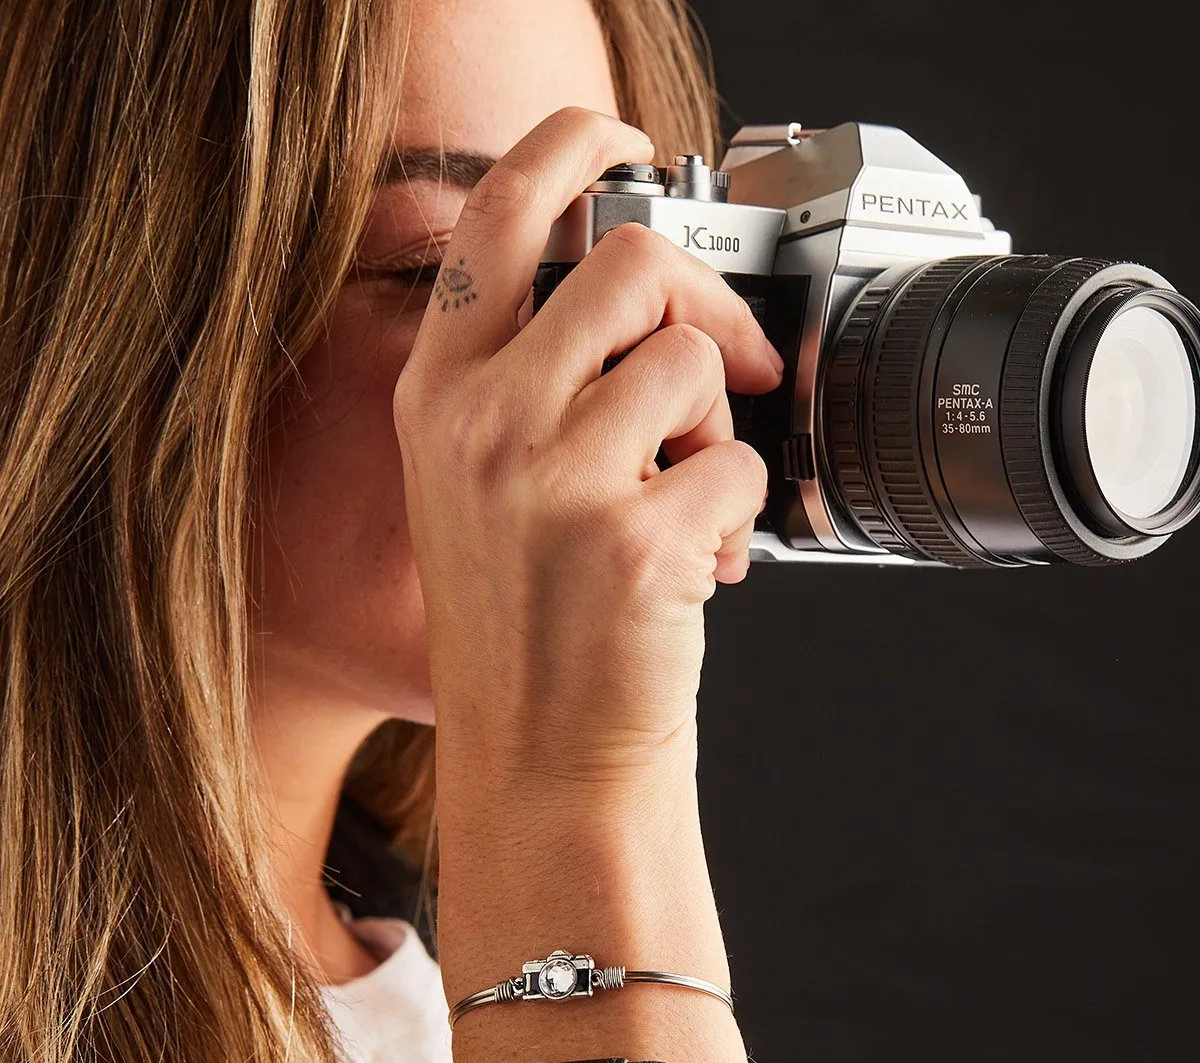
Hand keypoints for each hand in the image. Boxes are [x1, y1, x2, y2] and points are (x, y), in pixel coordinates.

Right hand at [392, 106, 782, 793]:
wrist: (542, 754)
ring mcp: (551, 480)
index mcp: (441, 393)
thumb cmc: (524, 619)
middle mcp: (482, 422)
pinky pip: (739, 465)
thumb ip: (531, 376)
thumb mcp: (482, 480)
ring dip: (719, 424)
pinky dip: (741, 510)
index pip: (500, 215)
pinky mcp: (631, 540)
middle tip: (723, 365)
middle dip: (703, 300)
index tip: (624, 140)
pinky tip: (700, 562)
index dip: (573, 146)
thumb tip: (643, 296)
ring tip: (689, 495)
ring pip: (696, 359)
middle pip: (631, 262)